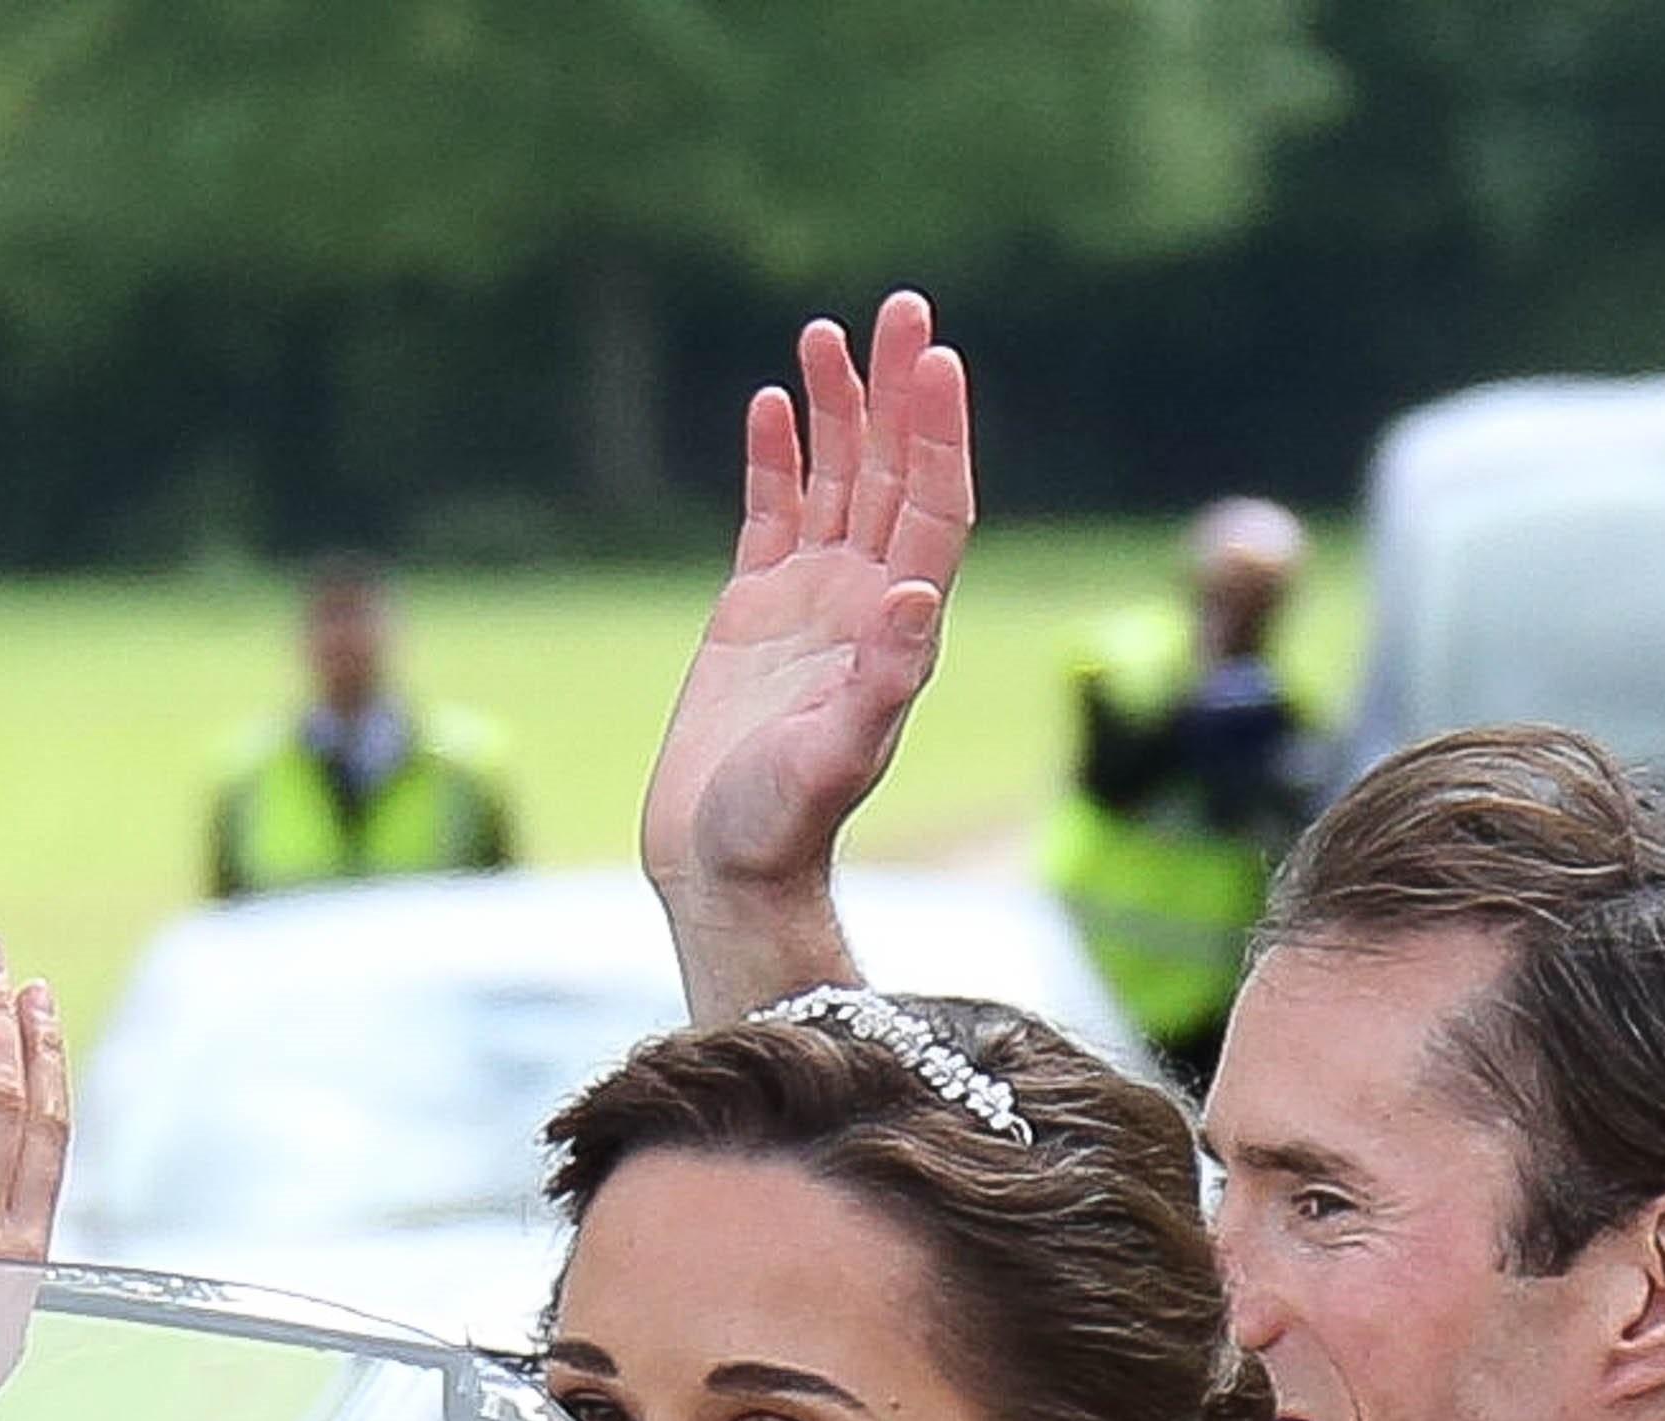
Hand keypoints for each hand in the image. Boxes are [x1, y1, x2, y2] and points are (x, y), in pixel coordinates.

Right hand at [640, 294, 974, 948]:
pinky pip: (773, 515)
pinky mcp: (755, 614)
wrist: (726, 870)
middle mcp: (867, 604)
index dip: (938, 433)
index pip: (935, 506)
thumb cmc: (782, 828)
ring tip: (828, 333)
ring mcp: (813, 605)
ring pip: (837, 482)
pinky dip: (777, 459)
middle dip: (898, 392)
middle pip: (893, 474)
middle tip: (901, 306)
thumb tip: (918, 598)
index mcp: (900, 629)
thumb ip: (881, 683)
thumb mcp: (835, 758)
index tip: (939, 358)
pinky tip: (773, 403)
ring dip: (839, 410)